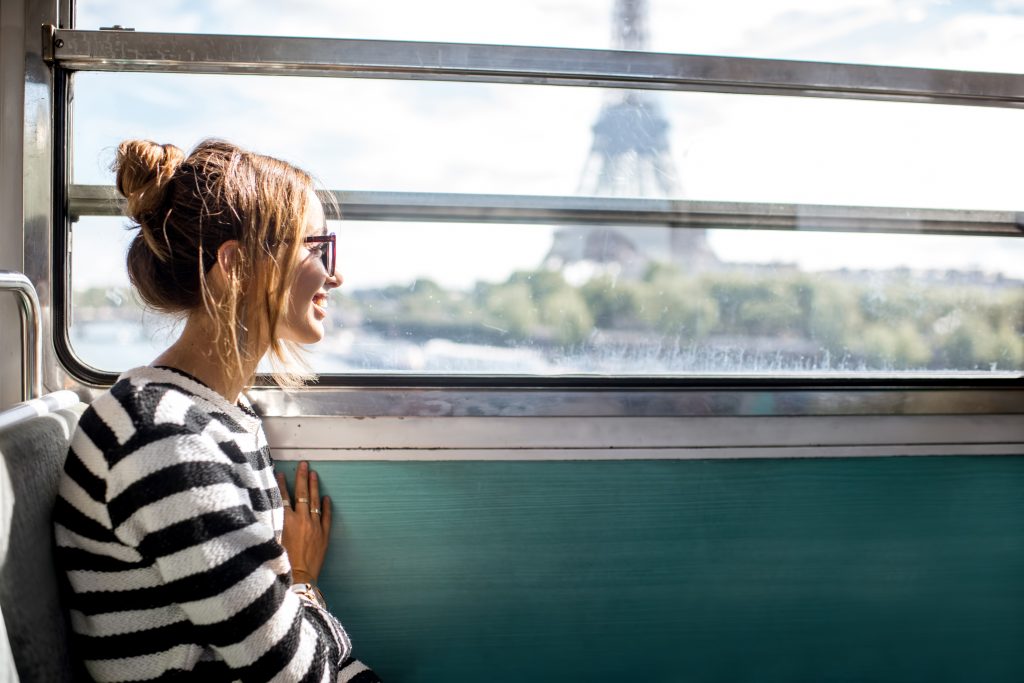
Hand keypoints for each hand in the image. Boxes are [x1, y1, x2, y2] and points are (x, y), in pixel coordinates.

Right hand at [276, 461, 331, 583]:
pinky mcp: (324, 535)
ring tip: (314, 474)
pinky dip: (326, 506)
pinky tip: (326, 497)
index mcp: (286, 521)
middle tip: (304, 464)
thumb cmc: (281, 562)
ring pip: (314, 501)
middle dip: (301, 478)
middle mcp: (301, 520)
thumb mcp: (271, 541)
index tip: (281, 473)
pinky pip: (326, 516)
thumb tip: (265, 512)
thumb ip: (270, 525)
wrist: (299, 578)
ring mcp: (314, 526)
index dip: (282, 484)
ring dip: (314, 487)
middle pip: (301, 494)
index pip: (283, 497)